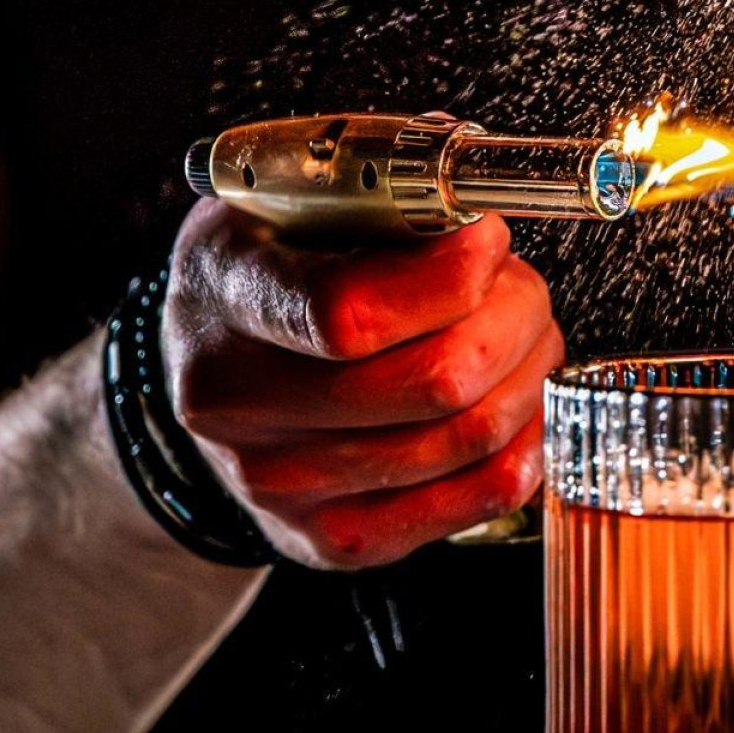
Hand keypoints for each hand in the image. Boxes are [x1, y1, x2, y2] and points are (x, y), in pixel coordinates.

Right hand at [161, 202, 561, 568]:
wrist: (205, 373)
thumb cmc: (271, 268)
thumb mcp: (289, 199)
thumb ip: (376, 192)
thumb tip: (477, 204)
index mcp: (227, 295)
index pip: (346, 312)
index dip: (448, 279)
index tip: (487, 239)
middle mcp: (239, 404)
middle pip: (435, 381)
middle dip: (514, 317)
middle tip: (518, 285)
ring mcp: (283, 486)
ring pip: (470, 436)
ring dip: (528, 372)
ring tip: (520, 335)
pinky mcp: (337, 539)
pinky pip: (480, 498)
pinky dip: (525, 442)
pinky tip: (515, 401)